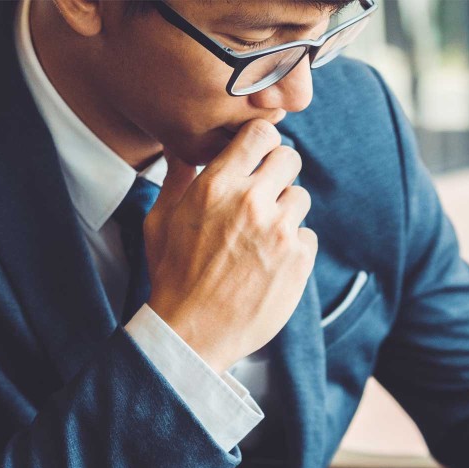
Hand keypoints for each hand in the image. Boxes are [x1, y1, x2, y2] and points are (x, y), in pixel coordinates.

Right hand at [144, 119, 316, 373]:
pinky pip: (308, 235)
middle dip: (278, 172)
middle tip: (264, 194)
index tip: (257, 157)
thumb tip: (181, 148)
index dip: (262, 142)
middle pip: (290, 157)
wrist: (193, 332)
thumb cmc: (172, 276)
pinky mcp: (299, 259)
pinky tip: (270, 262)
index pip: (261, 133)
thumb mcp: (160, 221)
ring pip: (301, 197)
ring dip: (286, 211)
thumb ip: (176, 179)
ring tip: (262, 236)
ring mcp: (280, 231)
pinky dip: (294, 246)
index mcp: (217, 186)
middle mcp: (252, 202)